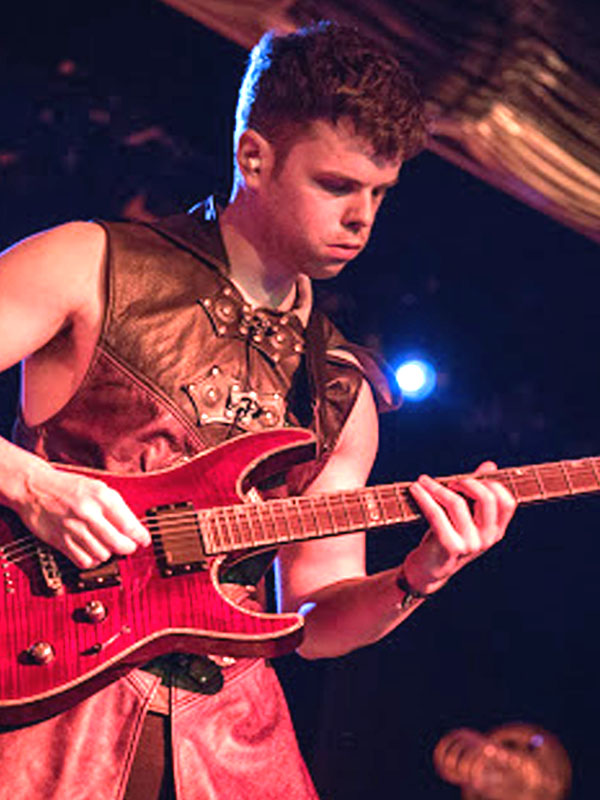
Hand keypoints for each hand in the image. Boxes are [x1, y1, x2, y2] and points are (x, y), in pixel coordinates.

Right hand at [16, 463, 149, 568]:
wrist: (34, 487)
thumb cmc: (68, 487)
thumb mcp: (97, 488)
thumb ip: (115, 507)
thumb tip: (134, 527)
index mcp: (101, 496)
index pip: (129, 524)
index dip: (141, 536)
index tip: (145, 540)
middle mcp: (88, 513)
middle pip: (118, 543)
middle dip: (128, 548)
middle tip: (129, 546)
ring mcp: (73, 528)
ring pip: (103, 554)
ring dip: (109, 554)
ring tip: (108, 546)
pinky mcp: (60, 541)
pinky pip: (84, 561)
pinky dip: (92, 560)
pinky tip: (93, 552)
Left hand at [403, 462, 516, 594]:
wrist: (427, 572)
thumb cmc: (445, 538)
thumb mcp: (464, 517)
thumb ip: (476, 492)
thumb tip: (490, 465)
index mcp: (496, 530)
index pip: (507, 502)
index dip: (491, 484)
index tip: (469, 479)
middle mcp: (487, 538)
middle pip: (487, 498)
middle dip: (467, 482)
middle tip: (449, 481)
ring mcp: (470, 544)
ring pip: (457, 503)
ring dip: (437, 487)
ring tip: (422, 482)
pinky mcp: (449, 547)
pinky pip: (436, 515)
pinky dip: (424, 498)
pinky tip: (415, 489)